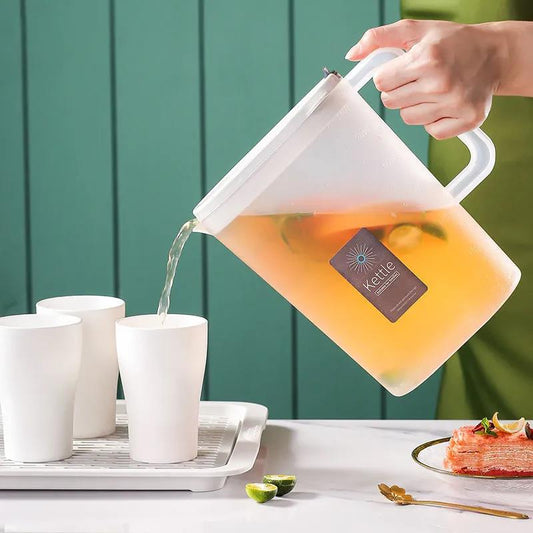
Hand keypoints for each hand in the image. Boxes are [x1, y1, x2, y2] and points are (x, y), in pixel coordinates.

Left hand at [345, 20, 504, 138]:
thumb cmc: (452, 42)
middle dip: (400, 90)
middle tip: (420, 78)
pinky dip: (434, 120)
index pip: (381, 82)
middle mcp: (441, 82)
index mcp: (426, 58)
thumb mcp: (416, 30)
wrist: (496, 54)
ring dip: (415, 106)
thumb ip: (379, 38)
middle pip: (390, 102)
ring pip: (407, 118)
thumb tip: (351, 54)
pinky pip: (431, 131)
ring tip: (434, 89)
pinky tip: (445, 103)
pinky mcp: (467, 120)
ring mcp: (455, 103)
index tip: (403, 69)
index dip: (388, 75)